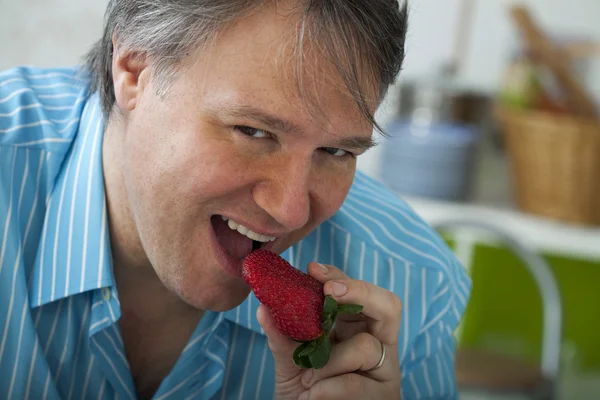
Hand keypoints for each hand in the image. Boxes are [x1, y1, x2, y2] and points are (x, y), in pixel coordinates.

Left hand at [256, 262, 401, 399]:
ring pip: (365, 345)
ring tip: (307, 379)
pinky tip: (313, 396)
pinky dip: (328, 387)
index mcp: (356, 330)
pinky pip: (356, 382)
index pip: (357, 293)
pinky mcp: (386, 396)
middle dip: (360, 291)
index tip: (312, 270)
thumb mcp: (291, 364)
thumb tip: (264, 307)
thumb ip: (282, 337)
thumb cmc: (304, 395)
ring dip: (329, 361)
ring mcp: (385, 371)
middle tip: (330, 292)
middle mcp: (377, 345)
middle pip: (388, 305)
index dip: (339, 276)